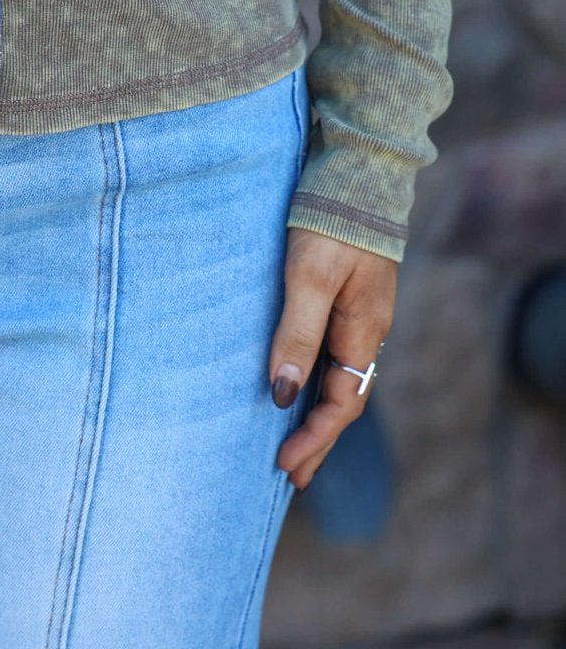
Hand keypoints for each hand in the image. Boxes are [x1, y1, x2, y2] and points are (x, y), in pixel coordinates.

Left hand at [269, 228, 395, 490]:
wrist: (357, 170)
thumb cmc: (331, 221)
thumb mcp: (308, 278)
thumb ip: (296, 334)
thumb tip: (282, 393)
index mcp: (363, 332)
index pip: (342, 404)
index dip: (314, 438)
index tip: (284, 467)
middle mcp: (366, 330)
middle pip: (345, 399)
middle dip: (318, 440)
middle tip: (291, 477)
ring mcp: (358, 314)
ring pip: (340, 378)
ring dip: (317, 413)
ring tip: (292, 444)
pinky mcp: (346, 297)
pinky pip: (334, 353)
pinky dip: (317, 380)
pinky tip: (299, 384)